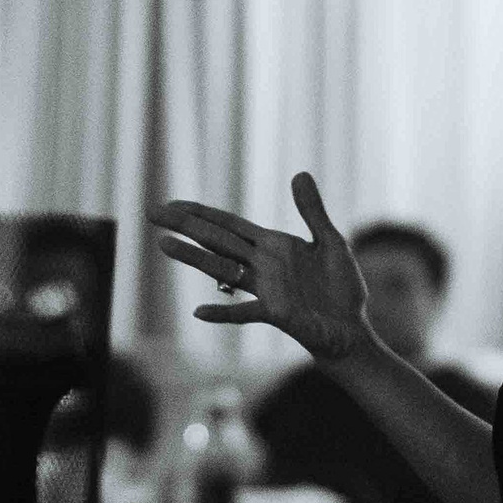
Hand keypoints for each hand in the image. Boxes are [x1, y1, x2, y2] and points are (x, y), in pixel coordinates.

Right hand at [151, 173, 369, 360]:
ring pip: (222, 270)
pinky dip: (222, 313)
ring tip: (164, 245)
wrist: (350, 329)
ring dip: (194, 258)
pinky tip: (198, 312)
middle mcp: (261, 264)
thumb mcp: (330, 242)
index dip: (201, 213)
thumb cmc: (340, 288)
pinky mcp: (276, 313)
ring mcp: (265, 289)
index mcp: (272, 245)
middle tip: (152, 213)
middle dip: (185, 226)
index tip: (172, 204)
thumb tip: (300, 173)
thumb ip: (312, 211)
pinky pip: (244, 313)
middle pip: (216, 240)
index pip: (228, 224)